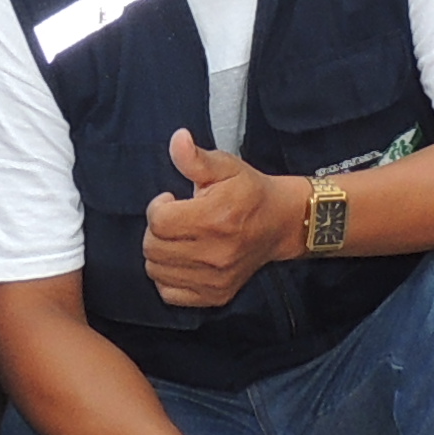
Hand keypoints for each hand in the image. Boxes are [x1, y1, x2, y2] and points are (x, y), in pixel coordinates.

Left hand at [144, 134, 301, 313]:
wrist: (281, 223)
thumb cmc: (249, 192)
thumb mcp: (225, 166)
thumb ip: (195, 157)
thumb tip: (178, 139)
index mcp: (215, 218)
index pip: (158, 221)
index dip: (158, 207)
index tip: (171, 200)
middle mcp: (215, 253)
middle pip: (153, 248)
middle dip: (156, 230)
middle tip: (174, 219)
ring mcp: (215, 279)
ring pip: (156, 271)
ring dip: (160, 253)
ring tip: (178, 238)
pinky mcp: (216, 295)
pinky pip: (170, 293)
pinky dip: (168, 277)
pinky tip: (181, 260)